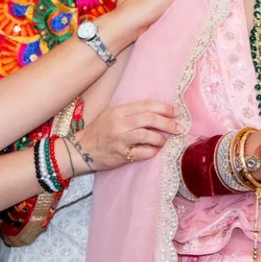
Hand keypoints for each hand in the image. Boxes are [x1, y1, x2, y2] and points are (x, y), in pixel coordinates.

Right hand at [67, 100, 181, 174]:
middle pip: (150, 119)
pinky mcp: (121, 155)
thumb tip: (157, 113)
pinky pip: (143, 153)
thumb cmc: (99, 131)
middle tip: (179, 128)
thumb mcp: (112, 115)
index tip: (176, 112)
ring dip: (161, 139)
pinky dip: (152, 152)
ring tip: (164, 141)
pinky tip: (154, 151)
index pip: (146, 105)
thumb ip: (131, 113)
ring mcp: (120, 140)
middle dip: (168, 123)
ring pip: (148, 135)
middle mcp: (120, 124)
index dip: (164, 108)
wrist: (81, 149)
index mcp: (119, 111)